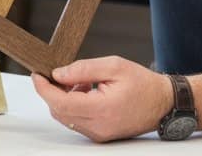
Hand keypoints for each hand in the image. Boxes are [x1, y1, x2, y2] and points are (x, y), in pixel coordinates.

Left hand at [30, 56, 173, 142]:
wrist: (163, 104)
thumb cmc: (143, 84)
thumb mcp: (113, 66)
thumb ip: (83, 69)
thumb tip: (58, 74)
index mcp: (102, 109)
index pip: (60, 103)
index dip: (44, 89)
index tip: (37, 75)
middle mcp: (98, 126)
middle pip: (59, 111)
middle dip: (54, 91)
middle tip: (62, 73)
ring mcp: (99, 133)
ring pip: (67, 117)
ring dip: (66, 98)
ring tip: (83, 81)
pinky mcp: (100, 135)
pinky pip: (77, 121)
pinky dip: (75, 105)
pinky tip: (87, 91)